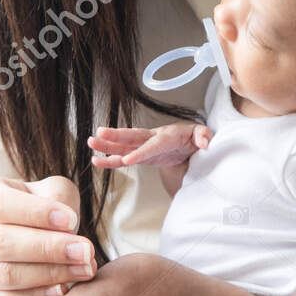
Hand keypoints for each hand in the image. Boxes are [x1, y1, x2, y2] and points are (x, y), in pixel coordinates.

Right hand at [0, 174, 96, 295]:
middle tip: (86, 251)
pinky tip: (63, 289)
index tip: (71, 220)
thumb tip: (67, 228)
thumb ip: (59, 199)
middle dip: (49, 248)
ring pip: (6, 275)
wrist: (20, 240)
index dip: (36, 213)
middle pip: (1, 242)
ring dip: (50, 273)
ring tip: (84, 268)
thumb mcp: (50, 193)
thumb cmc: (38, 213)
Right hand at [87, 121, 210, 168]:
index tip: (128, 159)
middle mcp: (153, 139)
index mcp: (169, 135)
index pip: (153, 145)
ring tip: (91, 144)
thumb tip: (204, 143)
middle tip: (99, 134)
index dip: (141, 152)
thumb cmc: (196, 138)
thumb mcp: (204, 134)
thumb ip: (204, 136)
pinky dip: (112, 160)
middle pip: (133, 137)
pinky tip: (98, 161)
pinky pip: (125, 157)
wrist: (193, 143)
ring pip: (125, 146)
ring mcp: (146, 147)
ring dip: (108, 145)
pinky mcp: (143, 155)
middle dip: (116, 136)